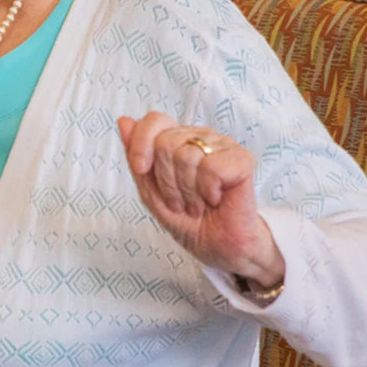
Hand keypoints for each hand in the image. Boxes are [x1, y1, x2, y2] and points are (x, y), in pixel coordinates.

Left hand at [118, 112, 284, 287]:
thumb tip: (123, 120)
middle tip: (181, 200)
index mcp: (179, 138)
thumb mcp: (149, 190)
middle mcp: (202, 136)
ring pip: (187, 155)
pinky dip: (208, 190)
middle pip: (166, 142)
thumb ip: (136, 156)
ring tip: (198, 203)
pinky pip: (212, 167)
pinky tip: (216, 198)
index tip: (141, 169)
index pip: (155, 120)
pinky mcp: (243, 159)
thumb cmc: (187, 219)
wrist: (217, 247)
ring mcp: (224, 146)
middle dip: (167, 181)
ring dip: (188, 191)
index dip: (141, 145)